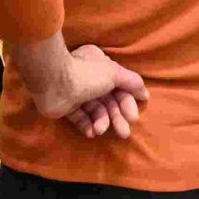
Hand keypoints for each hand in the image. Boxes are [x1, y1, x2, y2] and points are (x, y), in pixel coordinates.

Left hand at [29, 43, 148, 125]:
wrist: (53, 81)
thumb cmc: (86, 74)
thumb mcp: (114, 73)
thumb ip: (132, 82)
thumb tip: (144, 94)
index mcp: (100, 65)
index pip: (119, 86)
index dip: (127, 102)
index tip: (134, 116)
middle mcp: (89, 77)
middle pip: (109, 101)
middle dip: (117, 117)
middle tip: (124, 133)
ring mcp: (76, 92)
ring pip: (95, 110)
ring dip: (101, 122)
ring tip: (100, 130)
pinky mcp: (65, 106)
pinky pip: (80, 117)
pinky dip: (87, 125)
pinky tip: (91, 132)